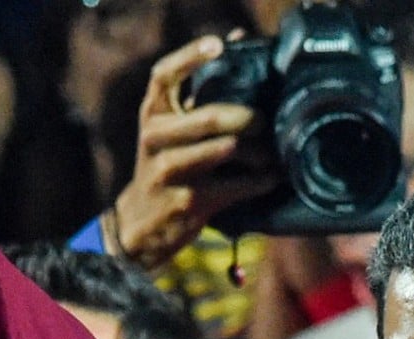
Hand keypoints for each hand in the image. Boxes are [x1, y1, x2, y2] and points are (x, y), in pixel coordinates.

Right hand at [109, 35, 278, 268]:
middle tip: (266, 124)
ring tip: (272, 154)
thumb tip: (234, 40)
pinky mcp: (188, 201)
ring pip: (226, 150)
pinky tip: (270, 178)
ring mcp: (169, 170)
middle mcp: (155, 138)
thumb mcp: (170, 130)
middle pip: (211, 117)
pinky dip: (259, 181)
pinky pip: (236, 185)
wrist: (142, 222)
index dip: (191, 56)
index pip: (164, 75)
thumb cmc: (167, 166)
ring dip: (259, 152)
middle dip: (249, 119)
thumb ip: (196, 94)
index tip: (219, 46)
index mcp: (152, 114)